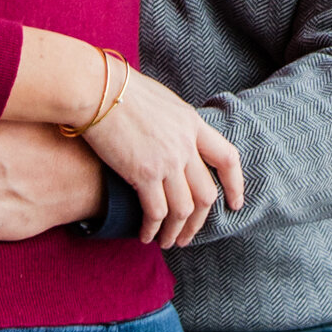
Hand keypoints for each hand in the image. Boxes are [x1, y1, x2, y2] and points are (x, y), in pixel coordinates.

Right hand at [83, 68, 242, 250]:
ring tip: (168, 242)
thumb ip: (174, 124)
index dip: (235, 185)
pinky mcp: (143, 173)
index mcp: (193, 123)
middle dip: (199, 221)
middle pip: (206, 194)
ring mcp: (167, 160)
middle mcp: (185, 144)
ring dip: (177, 231)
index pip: (228, 158)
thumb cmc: (120, 90)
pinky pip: (156, 212)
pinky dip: (153, 229)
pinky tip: (146, 235)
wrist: (96, 89)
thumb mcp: (162, 102)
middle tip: (188, 235)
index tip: (234, 204)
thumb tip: (172, 139)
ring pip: (184, 209)